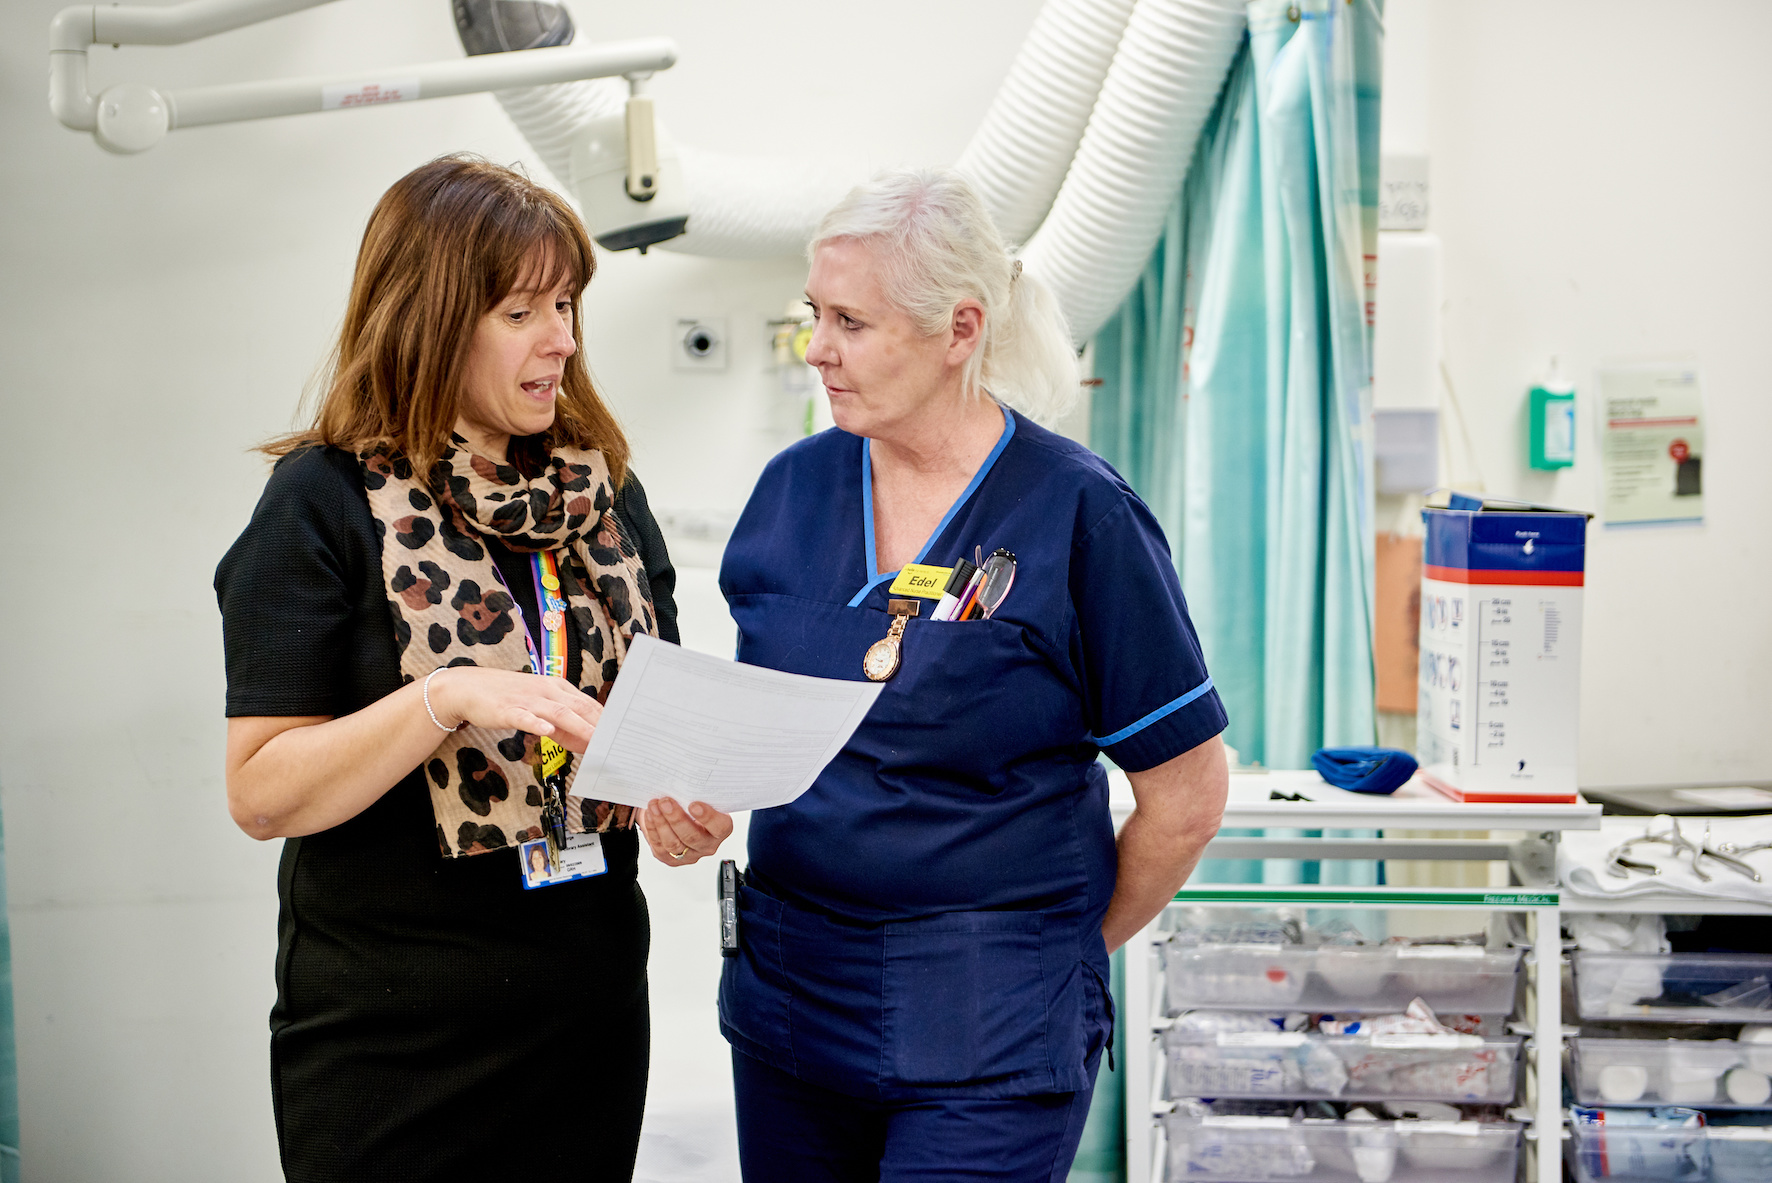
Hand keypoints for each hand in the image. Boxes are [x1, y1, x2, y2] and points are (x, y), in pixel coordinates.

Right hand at [426, 667, 602, 752]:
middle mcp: (546, 691)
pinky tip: (547, 731)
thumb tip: (586, 741)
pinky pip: (525, 717)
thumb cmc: (508, 698)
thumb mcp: (539, 706)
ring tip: (595, 740)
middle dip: (600, 725)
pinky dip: (537, 724)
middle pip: (580, 707)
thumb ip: (562, 724)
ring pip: (559, 712)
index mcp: (557, 688)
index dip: (606, 720)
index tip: (621, 734)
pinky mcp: (508, 709)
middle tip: (617, 741)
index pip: (588, 704)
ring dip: (579, 726)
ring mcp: (528, 699)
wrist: (470, 687)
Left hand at [639, 797, 732, 866]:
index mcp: (720, 829)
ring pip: (673, 844)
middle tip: (666, 802)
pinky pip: (660, 846)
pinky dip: (653, 829)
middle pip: (692, 837)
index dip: (708, 817)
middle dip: (677, 818)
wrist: (679, 817)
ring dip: (661, 823)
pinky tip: (650, 815)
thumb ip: (697, 795)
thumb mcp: (700, 798)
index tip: (694, 804)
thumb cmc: (693, 805)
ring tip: (654, 805)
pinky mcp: (671, 859)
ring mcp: (689, 855)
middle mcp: (707, 845)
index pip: (720, 827)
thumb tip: (683, 783)